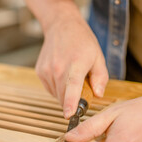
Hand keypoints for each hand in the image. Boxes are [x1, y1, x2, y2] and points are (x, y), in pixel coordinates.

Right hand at [36, 4, 107, 118]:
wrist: (61, 26)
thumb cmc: (82, 42)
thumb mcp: (98, 57)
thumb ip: (101, 78)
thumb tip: (98, 95)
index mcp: (76, 64)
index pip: (72, 86)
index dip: (70, 102)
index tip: (68, 115)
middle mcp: (58, 67)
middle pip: (64, 96)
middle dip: (73, 101)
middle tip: (81, 87)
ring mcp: (46, 70)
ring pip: (57, 95)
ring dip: (65, 93)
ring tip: (70, 76)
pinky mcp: (40, 72)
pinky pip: (50, 89)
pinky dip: (58, 88)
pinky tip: (62, 75)